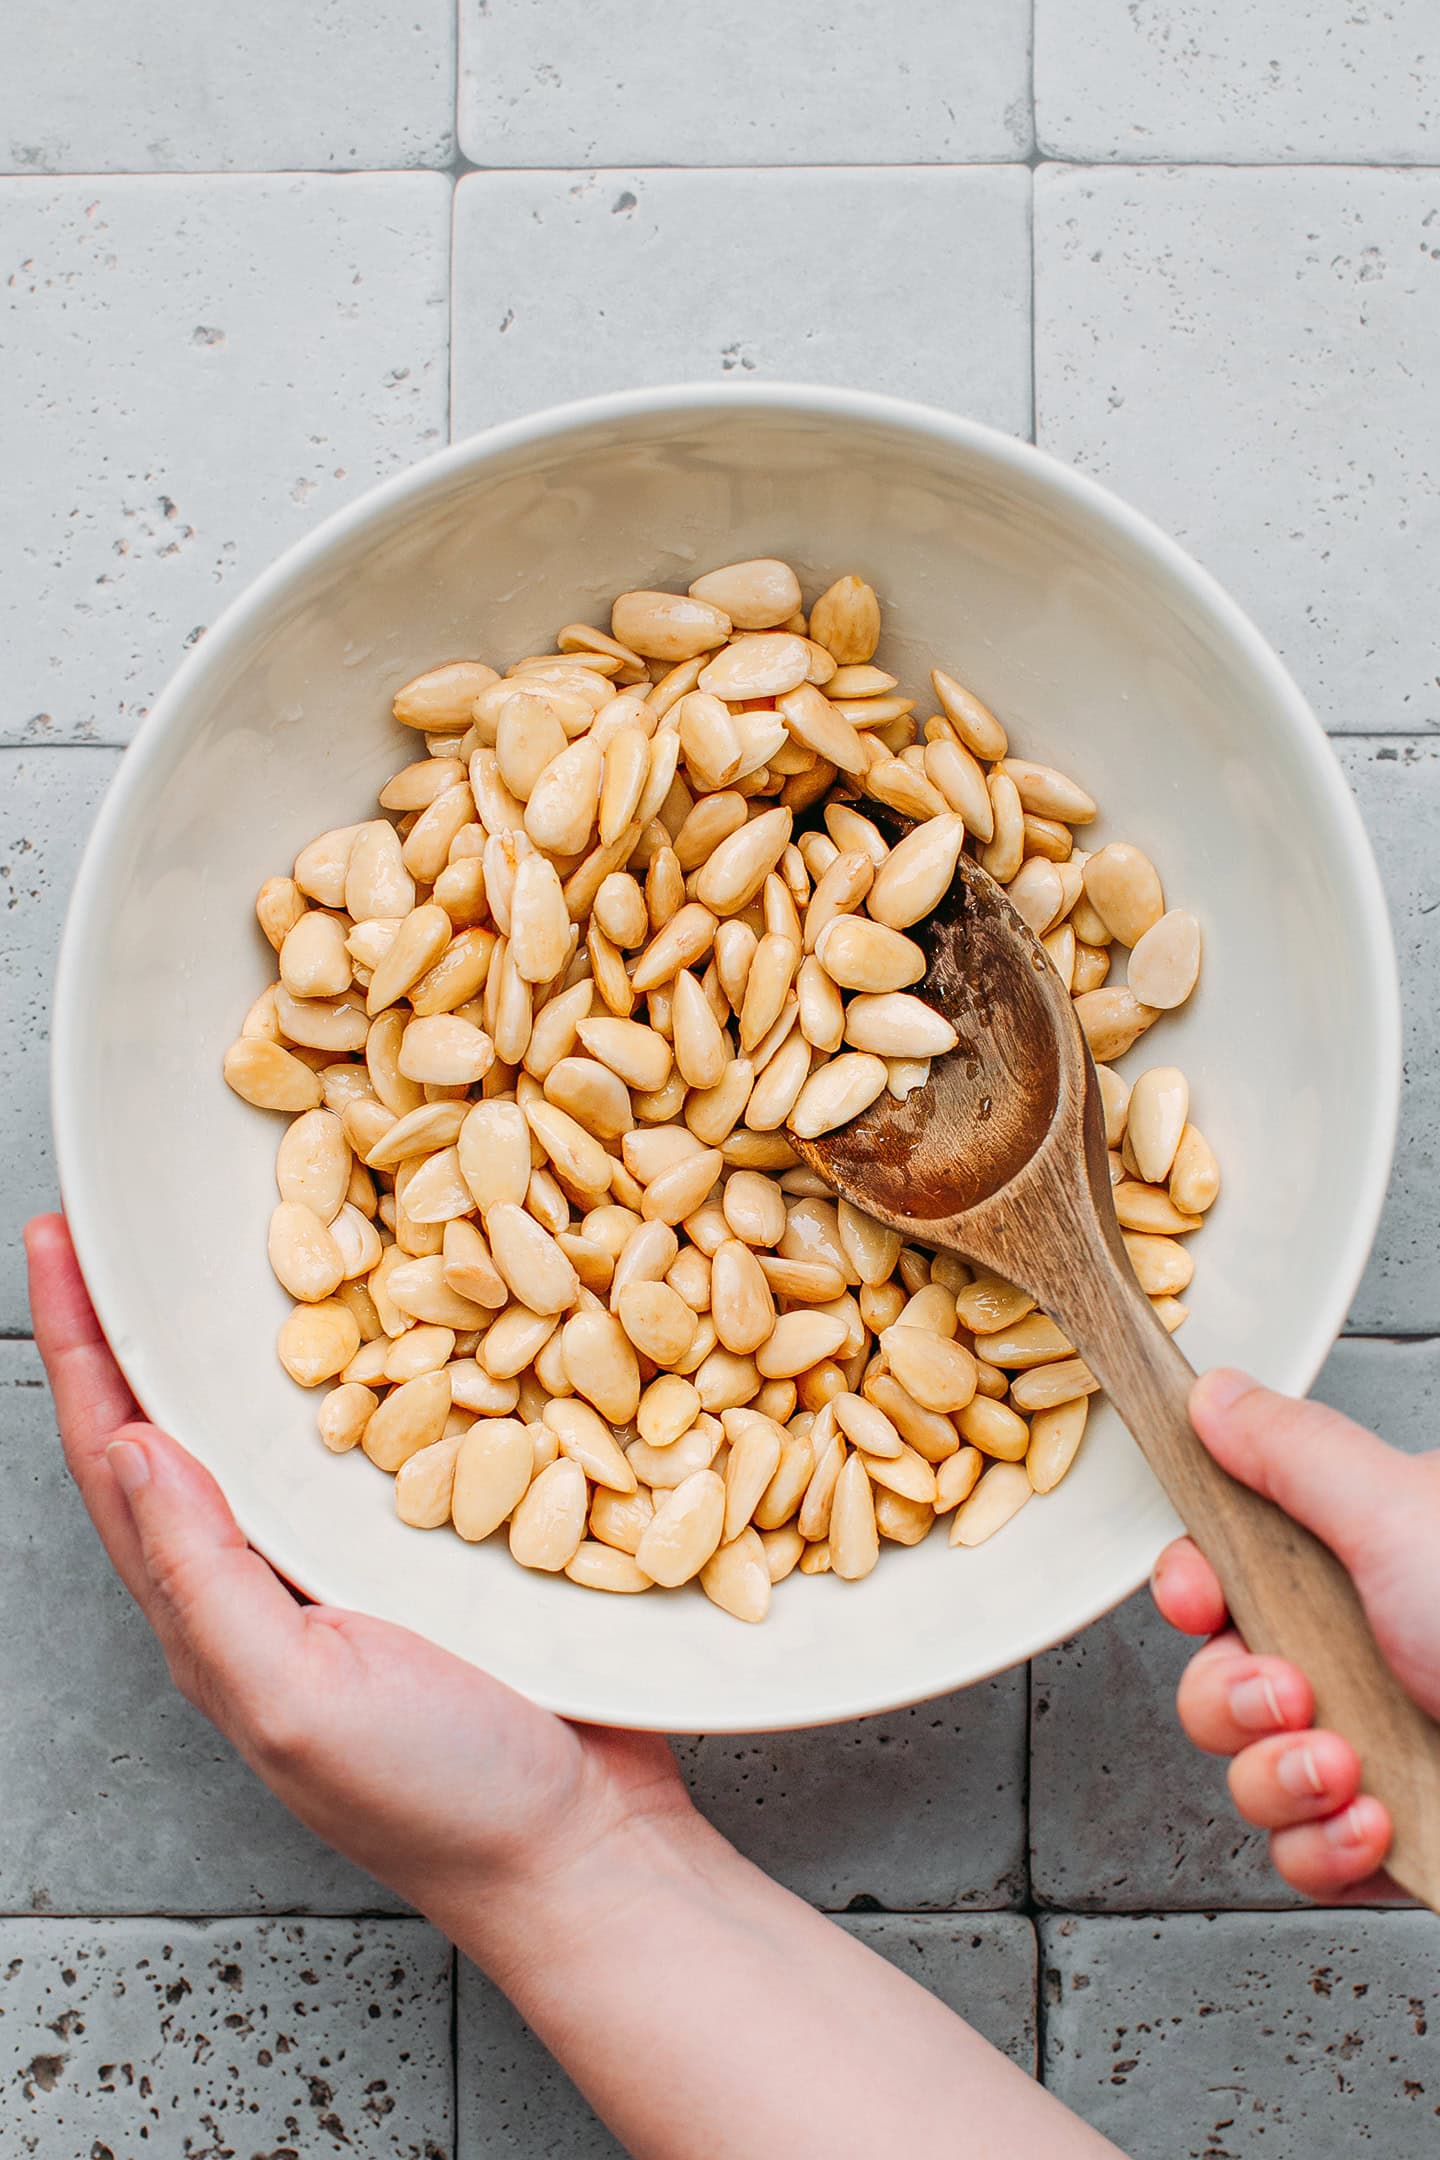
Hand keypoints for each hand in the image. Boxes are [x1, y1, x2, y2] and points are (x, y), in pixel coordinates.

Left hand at [24, 1214, 691, 1945]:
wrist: (590, 1846)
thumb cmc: (441, 1796)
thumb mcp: (293, 1699)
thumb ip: (202, 1578)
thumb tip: (129, 1444)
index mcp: (215, 1610)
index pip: (117, 1455)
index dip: (78, 1347)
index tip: (57, 1244)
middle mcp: (277, 1569)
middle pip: (191, 1417)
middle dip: (156, 1317)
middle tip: (143, 1218)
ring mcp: (365, 1551)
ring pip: (295, 1412)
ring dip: (270, 1323)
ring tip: (265, 1233)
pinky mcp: (455, 1531)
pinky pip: (405, 1424)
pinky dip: (392, 1354)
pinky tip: (414, 1299)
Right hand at [1152, 1367, 1439, 1901]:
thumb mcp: (1405, 1516)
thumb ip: (1294, 1453)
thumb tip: (1215, 1394)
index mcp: (1367, 1564)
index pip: (1229, 1569)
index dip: (1192, 1587)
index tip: (1198, 1596)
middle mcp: (1367, 1654)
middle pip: (1219, 1676)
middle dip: (1232, 1696)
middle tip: (1292, 1693)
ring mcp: (1383, 1749)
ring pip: (1249, 1771)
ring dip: (1278, 1775)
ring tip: (1346, 1764)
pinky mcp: (1400, 1841)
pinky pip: (1301, 1856)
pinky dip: (1324, 1846)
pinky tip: (1377, 1820)